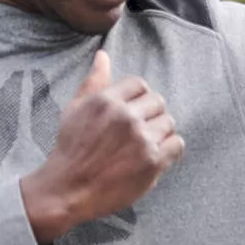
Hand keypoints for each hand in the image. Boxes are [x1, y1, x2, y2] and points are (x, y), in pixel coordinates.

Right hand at [18, 48, 183, 244]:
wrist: (67, 190)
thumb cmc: (70, 149)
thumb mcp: (74, 110)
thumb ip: (93, 82)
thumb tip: (103, 55)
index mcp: (107, 101)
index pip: (140, 85)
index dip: (138, 100)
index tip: (131, 114)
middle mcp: (126, 117)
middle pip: (158, 102)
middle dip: (150, 116)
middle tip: (137, 133)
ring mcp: (141, 139)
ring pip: (169, 123)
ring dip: (160, 133)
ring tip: (143, 146)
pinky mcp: (152, 161)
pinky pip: (177, 144)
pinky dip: (169, 150)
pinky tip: (154, 157)